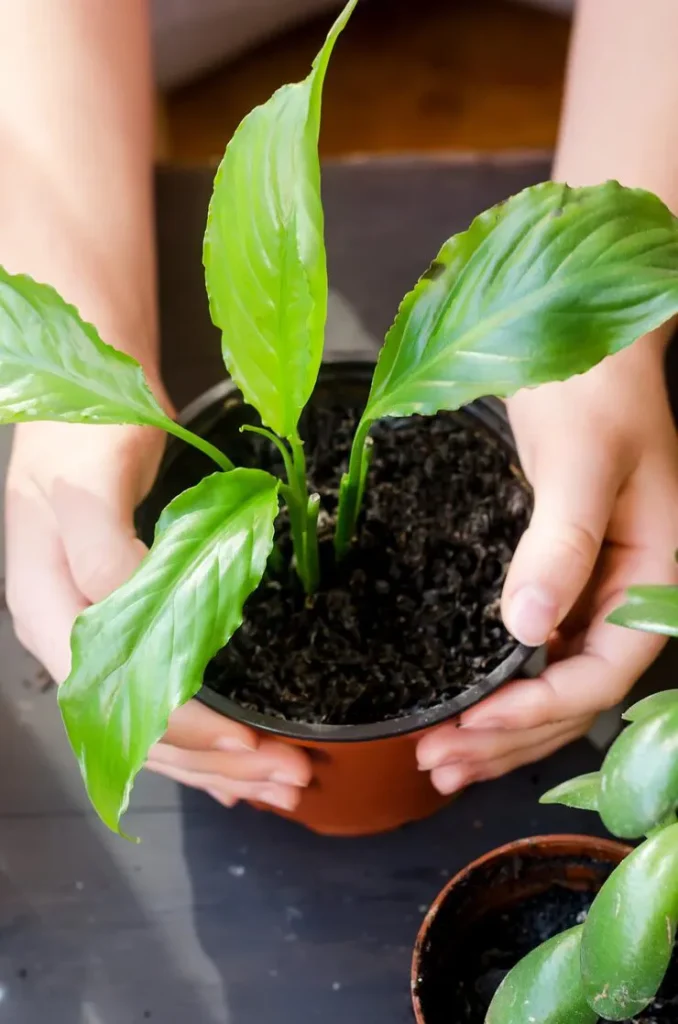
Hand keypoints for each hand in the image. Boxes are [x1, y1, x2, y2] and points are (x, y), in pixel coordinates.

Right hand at [6, 419, 310, 811]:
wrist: (89, 395)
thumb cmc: (85, 432)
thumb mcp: (89, 480)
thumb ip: (104, 548)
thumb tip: (140, 615)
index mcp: (47, 610)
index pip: (112, 697)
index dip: (181, 728)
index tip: (248, 744)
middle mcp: (70, 635)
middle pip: (135, 727)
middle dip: (214, 762)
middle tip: (289, 778)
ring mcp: (99, 632)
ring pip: (153, 720)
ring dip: (218, 759)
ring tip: (281, 781)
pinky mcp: (131, 621)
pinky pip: (162, 693)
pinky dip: (202, 733)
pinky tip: (235, 765)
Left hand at [418, 338, 677, 793]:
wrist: (581, 336)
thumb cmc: (594, 382)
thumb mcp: (582, 459)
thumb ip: (560, 543)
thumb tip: (528, 629)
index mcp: (655, 573)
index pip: (605, 670)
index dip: (541, 709)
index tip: (472, 728)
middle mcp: (627, 590)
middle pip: (577, 692)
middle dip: (510, 738)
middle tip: (439, 767)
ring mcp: (594, 583)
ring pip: (555, 677)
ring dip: (502, 725)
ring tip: (442, 760)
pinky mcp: (559, 570)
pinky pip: (537, 644)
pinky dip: (501, 682)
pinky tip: (466, 705)